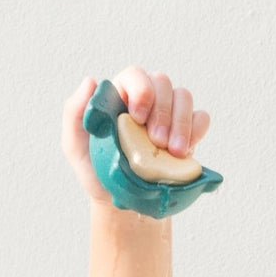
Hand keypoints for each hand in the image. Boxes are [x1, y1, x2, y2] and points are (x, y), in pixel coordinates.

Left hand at [62, 66, 211, 205]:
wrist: (122, 201)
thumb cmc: (97, 171)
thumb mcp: (75, 146)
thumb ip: (74, 113)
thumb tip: (91, 81)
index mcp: (120, 95)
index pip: (135, 75)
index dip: (141, 91)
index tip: (138, 118)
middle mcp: (147, 99)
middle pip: (163, 83)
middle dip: (163, 111)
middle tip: (157, 141)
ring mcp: (169, 114)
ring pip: (184, 97)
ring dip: (181, 122)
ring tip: (174, 152)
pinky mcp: (187, 131)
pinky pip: (201, 118)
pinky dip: (197, 130)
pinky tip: (186, 151)